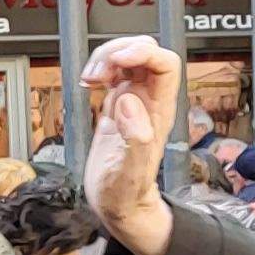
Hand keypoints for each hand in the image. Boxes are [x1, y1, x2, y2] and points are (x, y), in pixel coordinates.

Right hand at [76, 36, 184, 254]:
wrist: (117, 204)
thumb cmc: (125, 194)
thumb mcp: (128, 173)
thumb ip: (134, 139)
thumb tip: (130, 102)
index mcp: (159, 111)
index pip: (165, 64)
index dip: (143, 53)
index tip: (117, 61)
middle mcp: (150, 101)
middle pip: (146, 51)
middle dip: (120, 51)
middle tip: (99, 72)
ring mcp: (134, 99)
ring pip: (128, 56)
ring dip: (106, 56)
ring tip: (91, 78)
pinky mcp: (117, 103)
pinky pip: (113, 70)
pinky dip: (98, 67)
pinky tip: (89, 82)